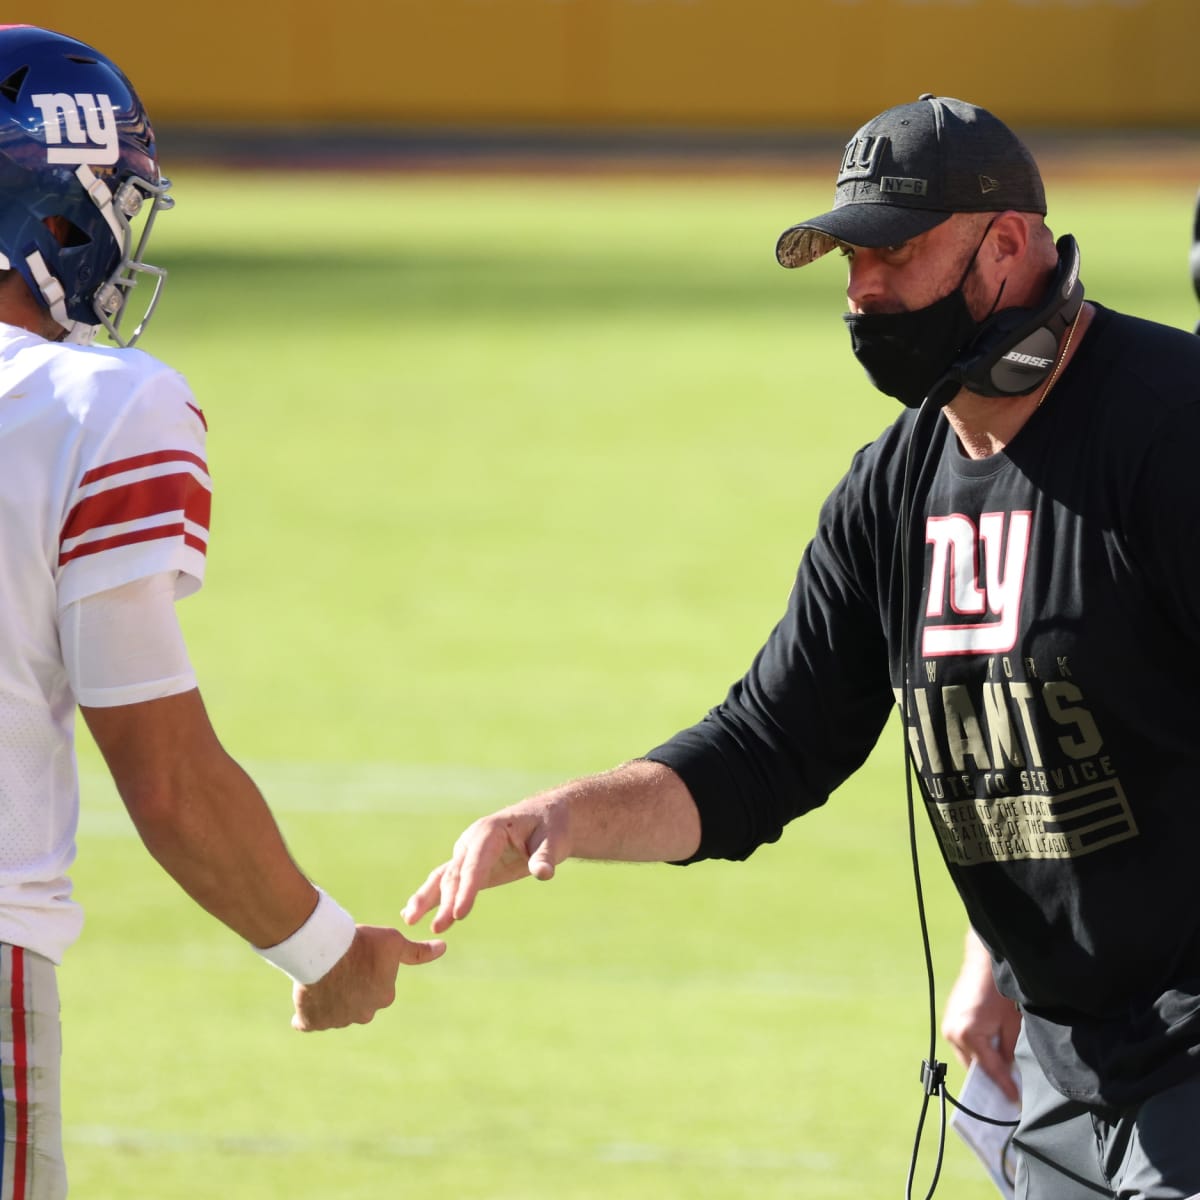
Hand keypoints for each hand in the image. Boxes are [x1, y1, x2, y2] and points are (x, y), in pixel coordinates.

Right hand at [291, 924, 444, 1031]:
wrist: (325, 951)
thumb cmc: (362, 942)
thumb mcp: (394, 942)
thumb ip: (417, 951)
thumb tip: (443, 947)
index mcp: (384, 997)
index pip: (378, 987)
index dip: (368, 970)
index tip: (359, 956)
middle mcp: (363, 1014)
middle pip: (357, 1002)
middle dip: (351, 988)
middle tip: (340, 965)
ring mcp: (337, 1020)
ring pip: (334, 1011)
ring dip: (329, 998)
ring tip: (322, 975)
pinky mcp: (312, 1021)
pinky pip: (308, 1023)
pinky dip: (306, 1016)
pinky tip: (305, 1003)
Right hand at [402, 798, 568, 934]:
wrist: (547, 817)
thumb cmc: (552, 827)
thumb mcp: (555, 839)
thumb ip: (546, 856)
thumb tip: (543, 873)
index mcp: (490, 831)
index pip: (476, 865)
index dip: (467, 890)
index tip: (460, 914)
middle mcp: (472, 840)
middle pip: (456, 874)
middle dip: (447, 901)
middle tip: (439, 928)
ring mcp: (467, 852)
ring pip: (444, 877)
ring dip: (427, 898)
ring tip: (409, 919)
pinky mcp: (470, 865)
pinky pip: (447, 881)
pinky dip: (430, 896)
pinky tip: (412, 913)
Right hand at [940, 938, 1021, 1102]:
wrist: (983, 966)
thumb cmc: (999, 993)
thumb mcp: (1011, 1026)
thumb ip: (1007, 1052)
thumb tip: (1008, 1071)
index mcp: (969, 1034)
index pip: (989, 1069)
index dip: (1004, 1086)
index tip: (1014, 1101)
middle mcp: (953, 1033)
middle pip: (974, 1066)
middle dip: (990, 1078)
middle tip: (1009, 1091)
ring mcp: (948, 1026)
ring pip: (967, 1057)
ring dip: (982, 1064)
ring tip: (1001, 1075)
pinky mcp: (949, 1021)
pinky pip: (962, 1045)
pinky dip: (975, 1051)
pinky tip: (989, 1054)